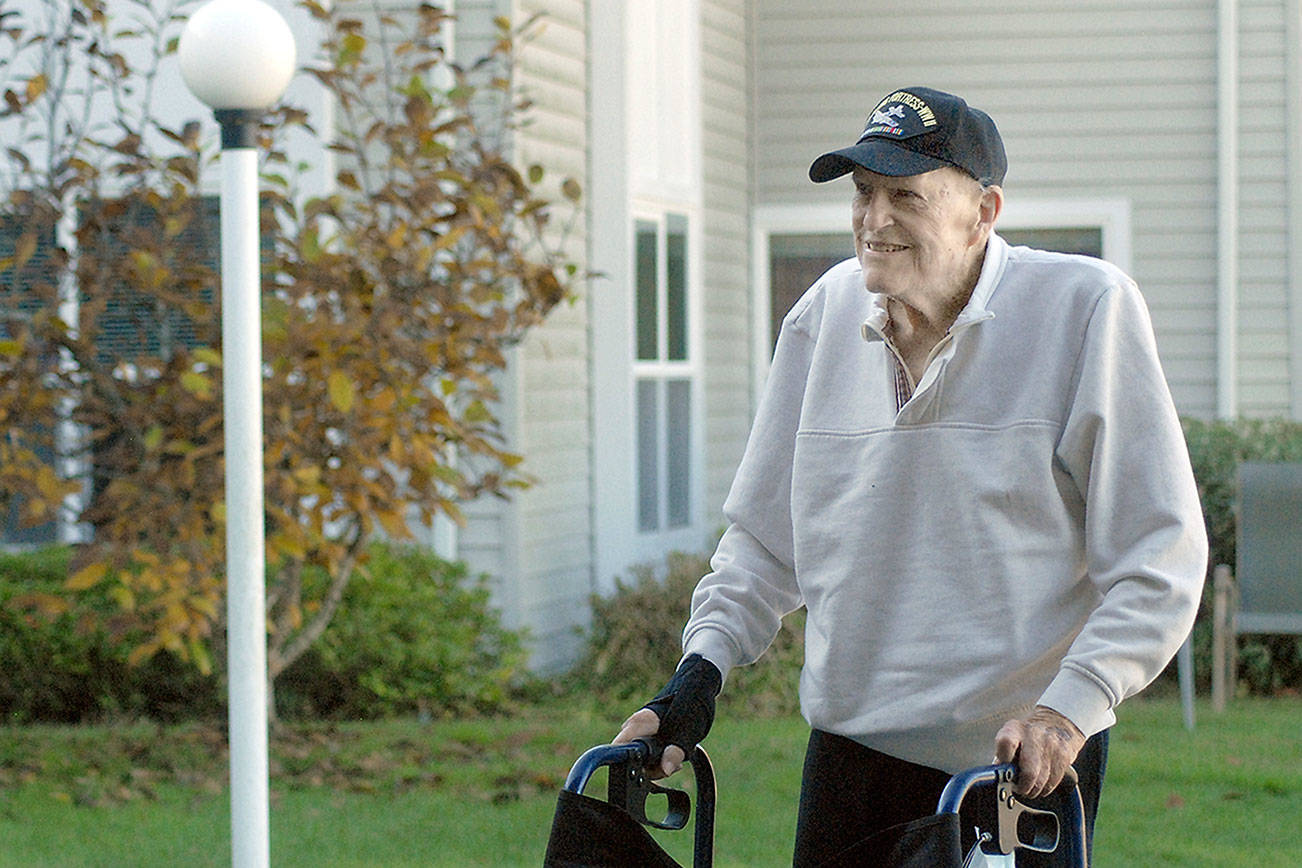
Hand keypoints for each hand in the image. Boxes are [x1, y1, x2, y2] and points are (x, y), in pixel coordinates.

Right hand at [611, 654, 721, 780]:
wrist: (700, 684)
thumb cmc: (693, 703)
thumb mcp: (688, 732)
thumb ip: (675, 752)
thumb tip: (666, 770)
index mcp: (640, 722)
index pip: (619, 749)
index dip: (629, 766)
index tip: (648, 773)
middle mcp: (636, 726)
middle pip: (632, 758)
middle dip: (652, 768)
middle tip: (673, 766)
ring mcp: (642, 729)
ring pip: (642, 757)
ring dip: (660, 764)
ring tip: (679, 761)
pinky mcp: (649, 732)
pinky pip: (650, 752)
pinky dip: (662, 757)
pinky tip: (676, 756)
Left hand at [994, 706, 1085, 798]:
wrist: (1057, 724)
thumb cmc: (1026, 737)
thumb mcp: (1011, 737)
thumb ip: (1003, 755)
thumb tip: (1000, 776)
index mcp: (1014, 729)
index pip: (1006, 743)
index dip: (1004, 761)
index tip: (1004, 772)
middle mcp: (1034, 735)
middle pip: (1028, 772)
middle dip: (1022, 787)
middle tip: (1019, 789)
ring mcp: (1051, 745)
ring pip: (1041, 781)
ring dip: (1033, 790)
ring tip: (1029, 788)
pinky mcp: (1064, 756)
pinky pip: (1052, 782)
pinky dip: (1044, 789)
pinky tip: (1041, 784)